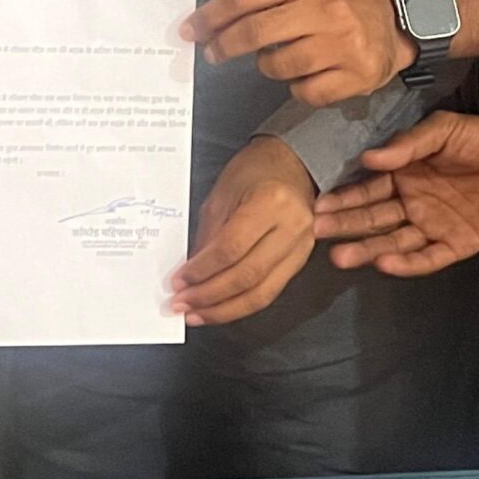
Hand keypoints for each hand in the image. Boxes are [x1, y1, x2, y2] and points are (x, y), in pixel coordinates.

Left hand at [169, 139, 316, 325]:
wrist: (292, 164)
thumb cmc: (254, 171)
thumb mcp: (222, 195)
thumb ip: (208, 236)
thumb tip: (190, 274)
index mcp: (270, 202)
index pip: (231, 248)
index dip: (201, 270)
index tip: (177, 281)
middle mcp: (292, 228)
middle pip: (247, 276)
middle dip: (209, 296)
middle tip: (181, 303)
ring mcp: (301, 248)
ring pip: (261, 293)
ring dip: (224, 310)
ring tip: (196, 315)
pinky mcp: (300, 262)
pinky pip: (270, 292)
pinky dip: (241, 305)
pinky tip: (219, 309)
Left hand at [184, 0, 414, 105]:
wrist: (398, 21)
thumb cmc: (338, 1)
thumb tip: (210, 24)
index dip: (211, 16)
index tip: (191, 30)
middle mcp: (326, 8)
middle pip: (255, 32)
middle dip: (224, 46)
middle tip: (212, 54)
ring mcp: (342, 44)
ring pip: (277, 66)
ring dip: (268, 66)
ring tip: (280, 59)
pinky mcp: (355, 76)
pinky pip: (304, 92)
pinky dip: (298, 88)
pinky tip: (308, 75)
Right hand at [315, 111, 478, 275]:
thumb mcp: (442, 129)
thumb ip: (407, 144)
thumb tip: (367, 159)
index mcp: (405, 176)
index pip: (367, 190)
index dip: (343, 198)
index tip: (316, 204)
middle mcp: (413, 204)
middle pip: (374, 219)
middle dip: (346, 225)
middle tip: (317, 231)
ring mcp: (434, 227)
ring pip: (394, 242)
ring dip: (368, 249)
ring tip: (340, 256)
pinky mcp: (457, 245)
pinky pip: (428, 258)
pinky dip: (407, 263)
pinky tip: (384, 262)